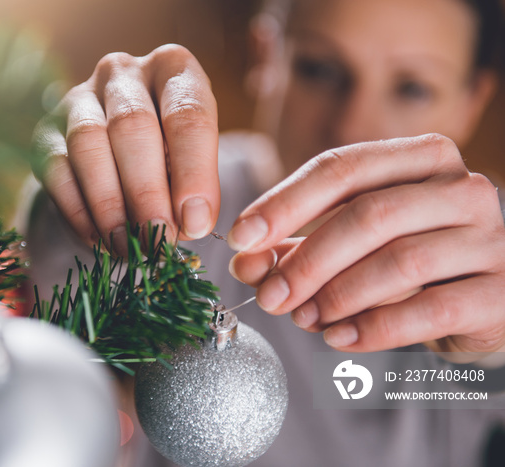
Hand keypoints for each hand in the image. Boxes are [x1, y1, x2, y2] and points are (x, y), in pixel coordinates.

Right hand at [31, 45, 219, 254]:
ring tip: (128, 246)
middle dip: (147, 192)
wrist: (121, 152)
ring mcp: (79, 97)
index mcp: (173, 69)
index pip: (188, 114)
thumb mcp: (195, 162)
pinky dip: (79, 211)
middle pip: (132, 127)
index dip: (194, 172)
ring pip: (88, 145)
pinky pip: (56, 169)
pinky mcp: (46, 130)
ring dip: (109, 205)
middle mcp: (123, 73)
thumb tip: (189, 225)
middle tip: (158, 239)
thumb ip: (196, 189)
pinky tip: (99, 240)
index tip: (195, 222)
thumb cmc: (170, 155)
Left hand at [228, 134, 504, 357]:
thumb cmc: (406, 261)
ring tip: (303, 317)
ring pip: (400, 261)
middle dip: (307, 260)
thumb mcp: (350, 244)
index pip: (340, 167)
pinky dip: (375, 328)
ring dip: (338, 295)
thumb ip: (297, 246)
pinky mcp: (502, 291)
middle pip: (368, 214)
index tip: (240, 239)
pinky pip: (430, 309)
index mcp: (419, 158)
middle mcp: (461, 187)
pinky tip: (338, 338)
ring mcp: (490, 237)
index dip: (283, 203)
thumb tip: (246, 261)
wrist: (480, 300)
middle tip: (269, 295)